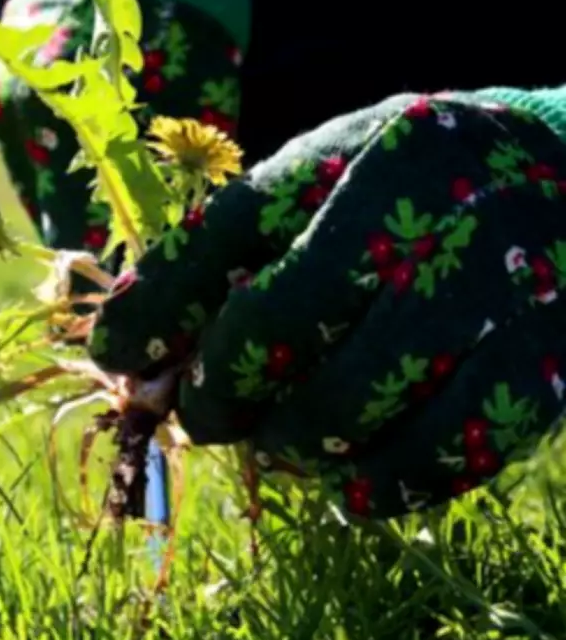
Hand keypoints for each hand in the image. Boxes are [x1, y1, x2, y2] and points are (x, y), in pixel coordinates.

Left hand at [89, 93, 565, 518]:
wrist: (561, 185)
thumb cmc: (407, 193)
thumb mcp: (320, 186)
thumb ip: (232, 252)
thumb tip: (132, 342)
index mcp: (356, 154)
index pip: (228, 234)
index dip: (160, 306)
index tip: (118, 358)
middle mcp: (424, 212)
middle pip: (284, 324)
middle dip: (223, 391)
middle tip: (207, 418)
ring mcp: (490, 289)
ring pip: (355, 399)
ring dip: (294, 442)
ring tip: (280, 443)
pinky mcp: (542, 365)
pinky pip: (443, 452)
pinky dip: (380, 485)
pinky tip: (350, 484)